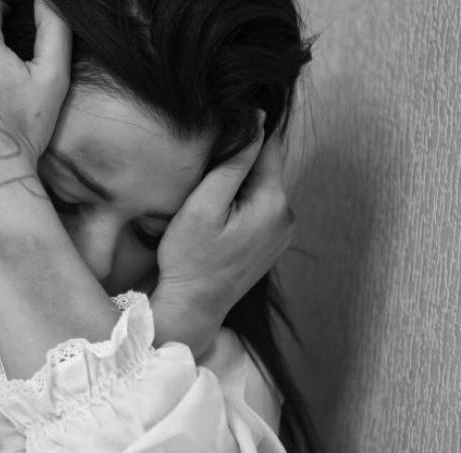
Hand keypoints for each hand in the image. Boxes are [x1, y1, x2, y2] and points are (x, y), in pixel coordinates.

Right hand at [149, 113, 293, 353]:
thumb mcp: (204, 205)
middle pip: (265, 167)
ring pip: (261, 187)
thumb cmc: (189, 258)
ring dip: (238, 182)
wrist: (192, 307)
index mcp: (274, 203)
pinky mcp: (270, 244)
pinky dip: (240, 202)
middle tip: (204, 168)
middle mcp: (287, 216)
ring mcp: (281, 233)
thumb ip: (233, 162)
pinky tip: (216, 215)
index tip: (218, 131)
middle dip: (239, 160)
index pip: (268, 145)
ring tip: (207, 194)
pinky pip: (259, 208)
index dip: (244, 132)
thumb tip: (258, 120)